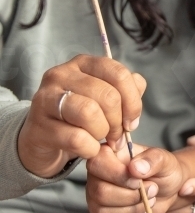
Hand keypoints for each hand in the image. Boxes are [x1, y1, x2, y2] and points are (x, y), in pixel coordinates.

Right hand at [18, 54, 145, 178]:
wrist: (42, 140)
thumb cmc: (78, 118)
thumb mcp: (103, 99)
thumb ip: (125, 90)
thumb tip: (138, 86)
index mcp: (83, 63)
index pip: (119, 74)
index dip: (132, 102)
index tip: (132, 122)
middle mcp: (62, 74)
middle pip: (107, 95)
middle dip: (118, 122)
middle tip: (116, 136)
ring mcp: (46, 98)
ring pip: (90, 112)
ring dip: (102, 133)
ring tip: (100, 140)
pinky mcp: (38, 125)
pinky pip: (76, 138)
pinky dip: (90, 149)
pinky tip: (87, 149)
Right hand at [86, 144, 184, 212]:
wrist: (168, 190)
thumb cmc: (162, 170)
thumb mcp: (164, 160)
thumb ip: (152, 159)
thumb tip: (135, 168)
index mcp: (109, 154)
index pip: (97, 163)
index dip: (119, 175)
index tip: (140, 179)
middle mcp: (97, 175)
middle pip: (100, 192)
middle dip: (132, 196)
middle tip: (152, 190)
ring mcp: (96, 197)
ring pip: (103, 212)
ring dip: (133, 210)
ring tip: (149, 200)